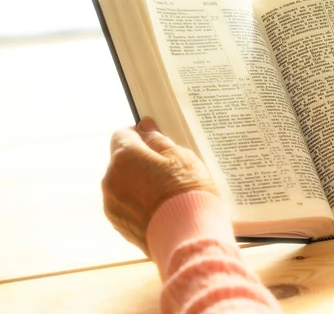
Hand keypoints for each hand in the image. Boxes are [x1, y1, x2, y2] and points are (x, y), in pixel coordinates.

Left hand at [102, 117, 217, 254]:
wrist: (190, 237)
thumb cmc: (188, 193)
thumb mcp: (182, 158)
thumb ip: (159, 141)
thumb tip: (146, 129)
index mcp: (124, 157)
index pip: (123, 134)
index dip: (140, 135)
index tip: (156, 140)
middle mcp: (111, 180)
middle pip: (122, 160)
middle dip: (141, 161)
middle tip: (169, 170)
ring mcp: (113, 205)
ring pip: (123, 184)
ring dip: (140, 183)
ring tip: (168, 193)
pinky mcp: (119, 225)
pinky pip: (127, 205)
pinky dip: (140, 204)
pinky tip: (163, 209)